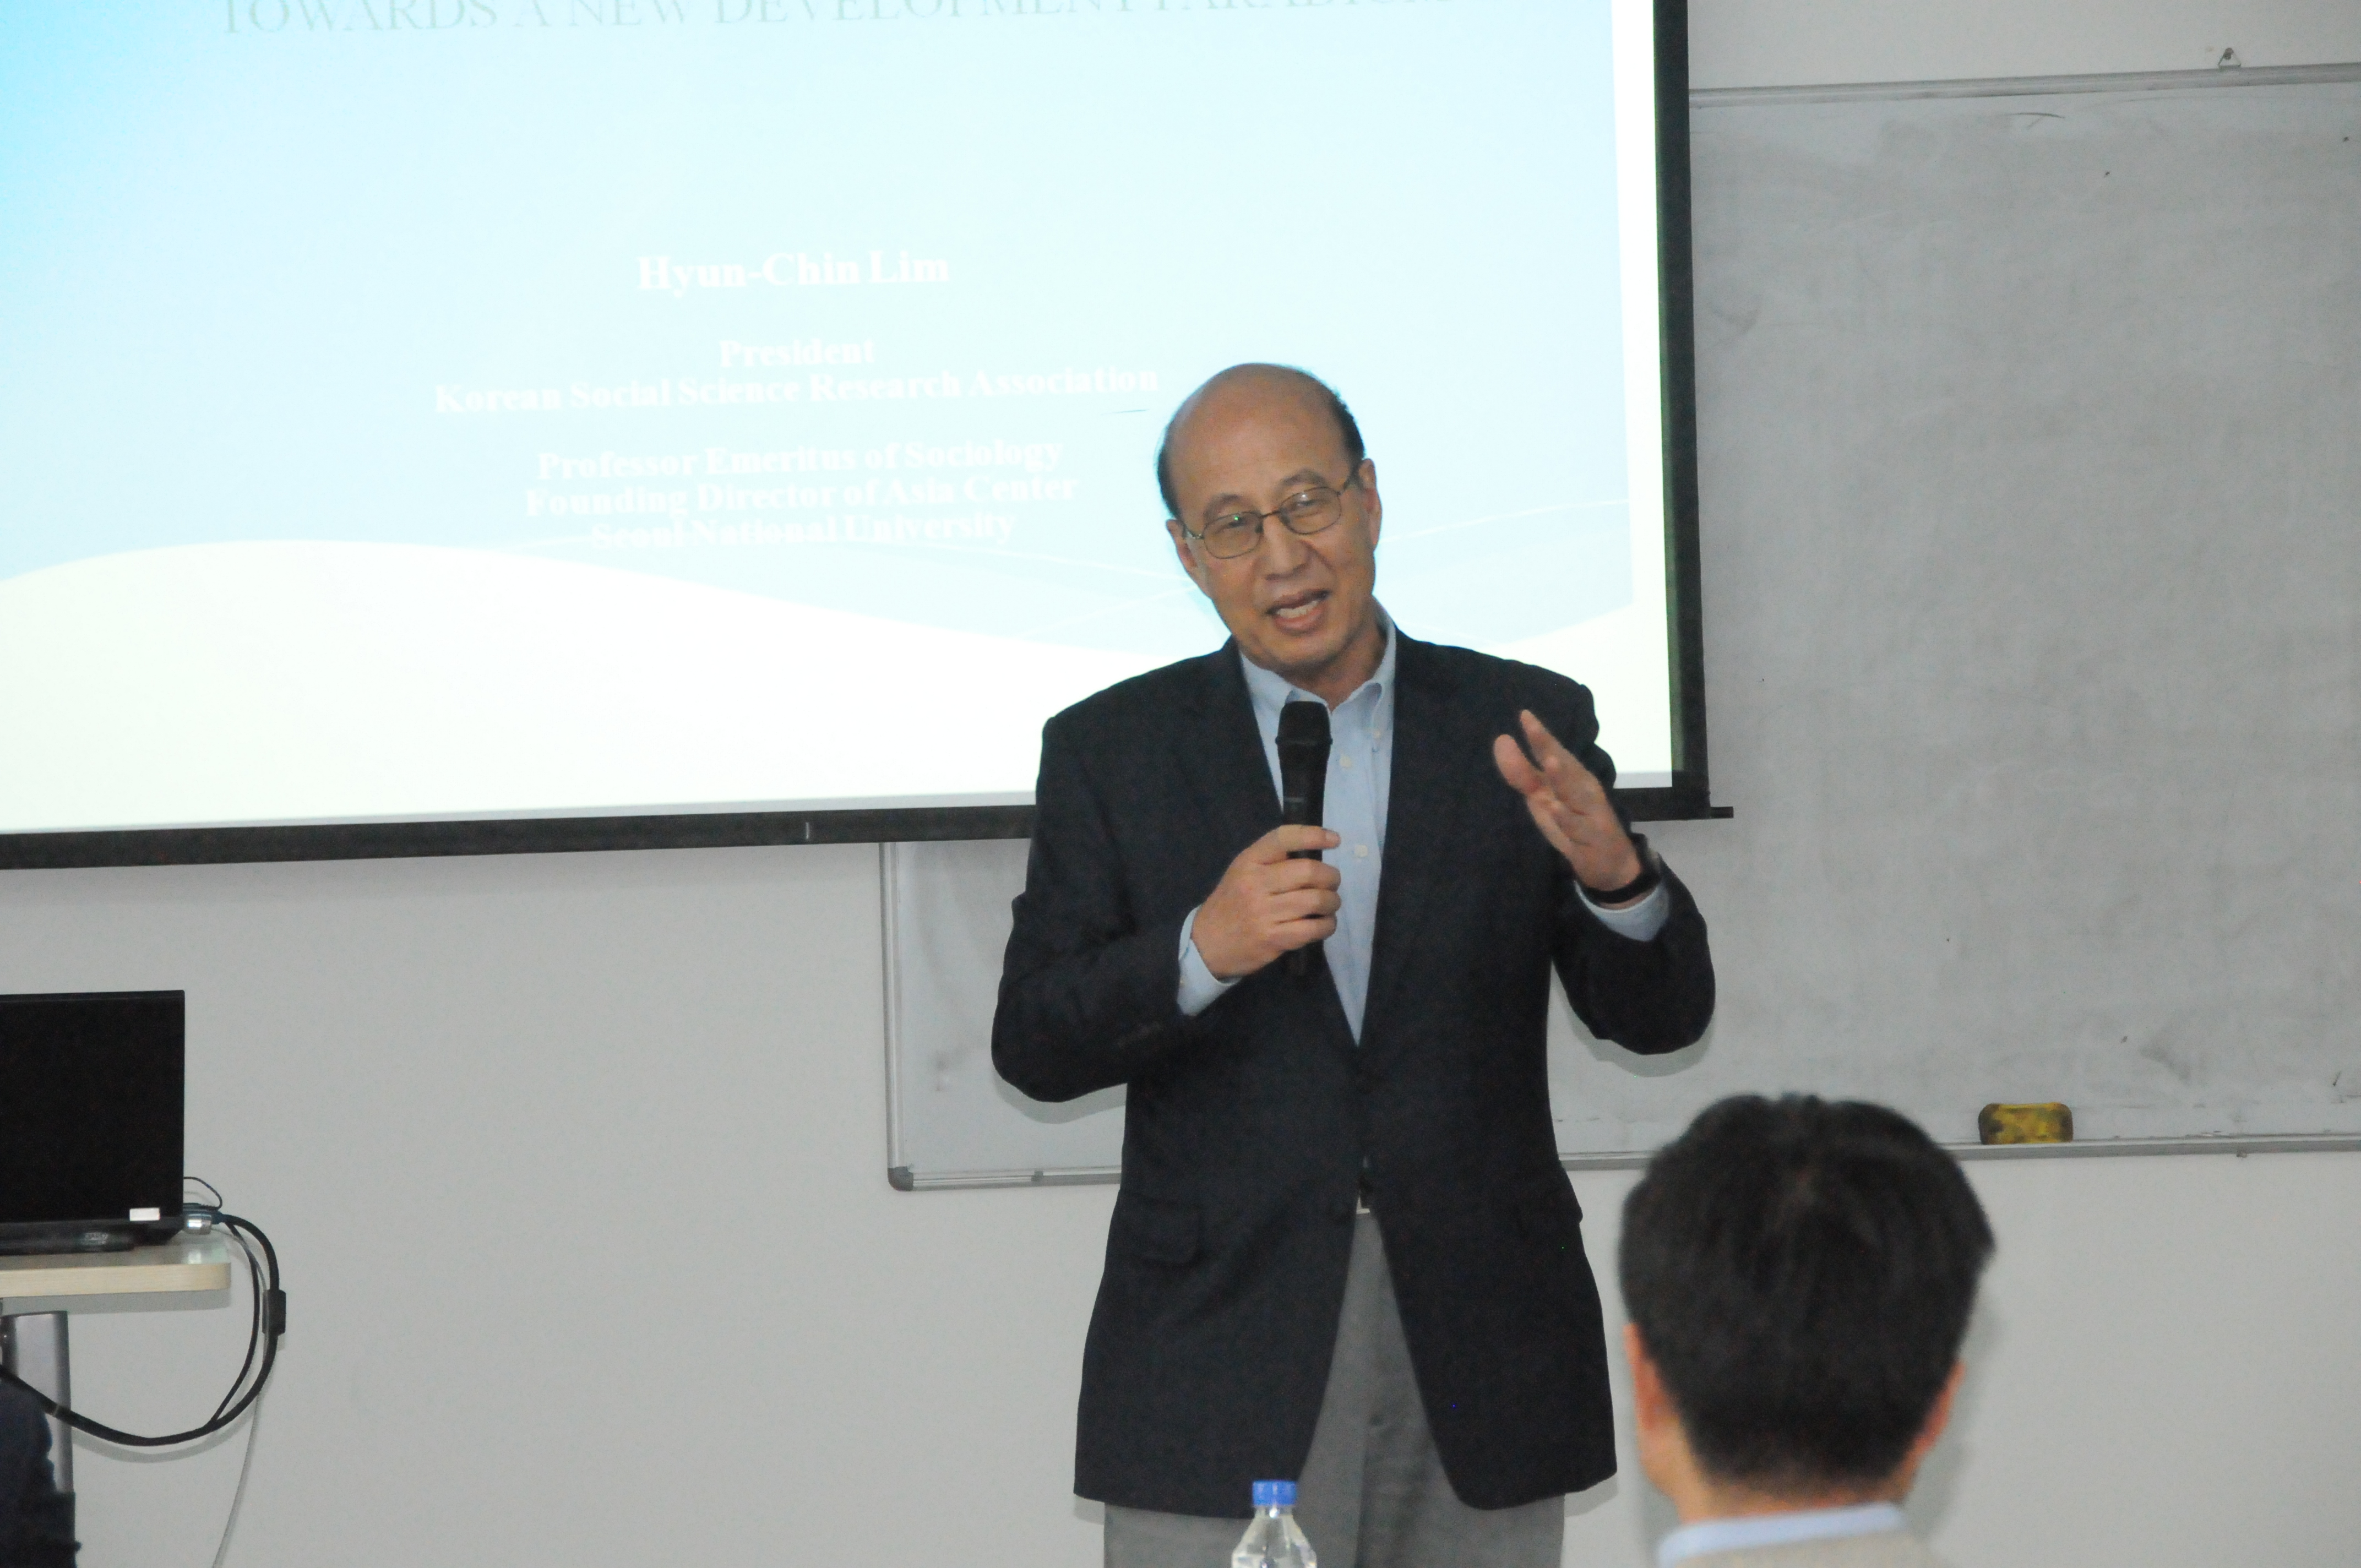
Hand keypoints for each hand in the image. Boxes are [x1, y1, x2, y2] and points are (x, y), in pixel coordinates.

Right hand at [1191, 824, 1343, 980]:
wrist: (1206, 944)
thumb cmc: (1231, 904)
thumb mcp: (1241, 872)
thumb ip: (1271, 860)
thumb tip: (1315, 854)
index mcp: (1249, 861)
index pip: (1284, 838)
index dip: (1313, 835)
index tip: (1334, 840)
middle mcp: (1256, 883)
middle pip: (1309, 872)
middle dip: (1331, 877)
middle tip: (1331, 884)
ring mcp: (1264, 913)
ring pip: (1316, 900)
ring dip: (1332, 902)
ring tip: (1329, 905)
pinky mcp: (1273, 939)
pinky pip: (1314, 928)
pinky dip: (1327, 925)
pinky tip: (1324, 923)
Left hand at [1492, 710, 1645, 898]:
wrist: (1610, 864)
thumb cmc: (1573, 824)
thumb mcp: (1544, 798)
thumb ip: (1522, 772)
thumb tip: (1501, 739)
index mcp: (1571, 777)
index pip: (1553, 751)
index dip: (1539, 734)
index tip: (1524, 714)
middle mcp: (1583, 789)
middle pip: (1564, 765)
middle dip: (1548, 745)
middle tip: (1532, 725)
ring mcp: (1589, 813)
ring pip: (1574, 794)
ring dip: (1562, 777)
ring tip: (1549, 760)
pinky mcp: (1591, 838)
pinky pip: (1577, 828)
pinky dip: (1566, 818)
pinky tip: (1555, 808)